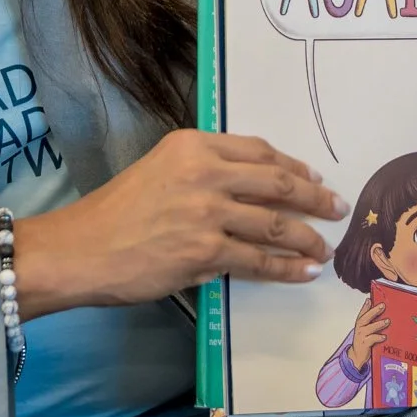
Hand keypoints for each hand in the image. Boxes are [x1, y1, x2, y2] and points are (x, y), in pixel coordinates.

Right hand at [13, 130, 346, 319]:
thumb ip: (202, 172)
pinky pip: (259, 261)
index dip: (293, 166)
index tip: (313, 177)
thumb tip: (249, 191)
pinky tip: (303, 270)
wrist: (80, 249)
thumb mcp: (158, 169)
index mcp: (192, 145)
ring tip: (324, 246)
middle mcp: (204, 173)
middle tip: (337, 208)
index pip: (258, 150)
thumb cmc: (113, 212)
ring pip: (274, 224)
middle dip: (315, 198)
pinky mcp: (205, 252)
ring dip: (307, 237)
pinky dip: (287, 268)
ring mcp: (207, 213)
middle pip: (277, 183)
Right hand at [345, 295, 388, 370]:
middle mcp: (359, 328)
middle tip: (382, 306)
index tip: (370, 299)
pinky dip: (378, 337)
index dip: (366, 305)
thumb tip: (382, 313)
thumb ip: (371, 322)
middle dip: (374, 311)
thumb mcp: (366, 330)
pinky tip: (384, 336)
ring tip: (387, 321)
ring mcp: (361, 336)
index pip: (362, 313)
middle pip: (366, 317)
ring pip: (369, 328)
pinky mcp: (364, 344)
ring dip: (378, 324)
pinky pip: (372, 339)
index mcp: (360, 324)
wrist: (356, 355)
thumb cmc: (363, 341)